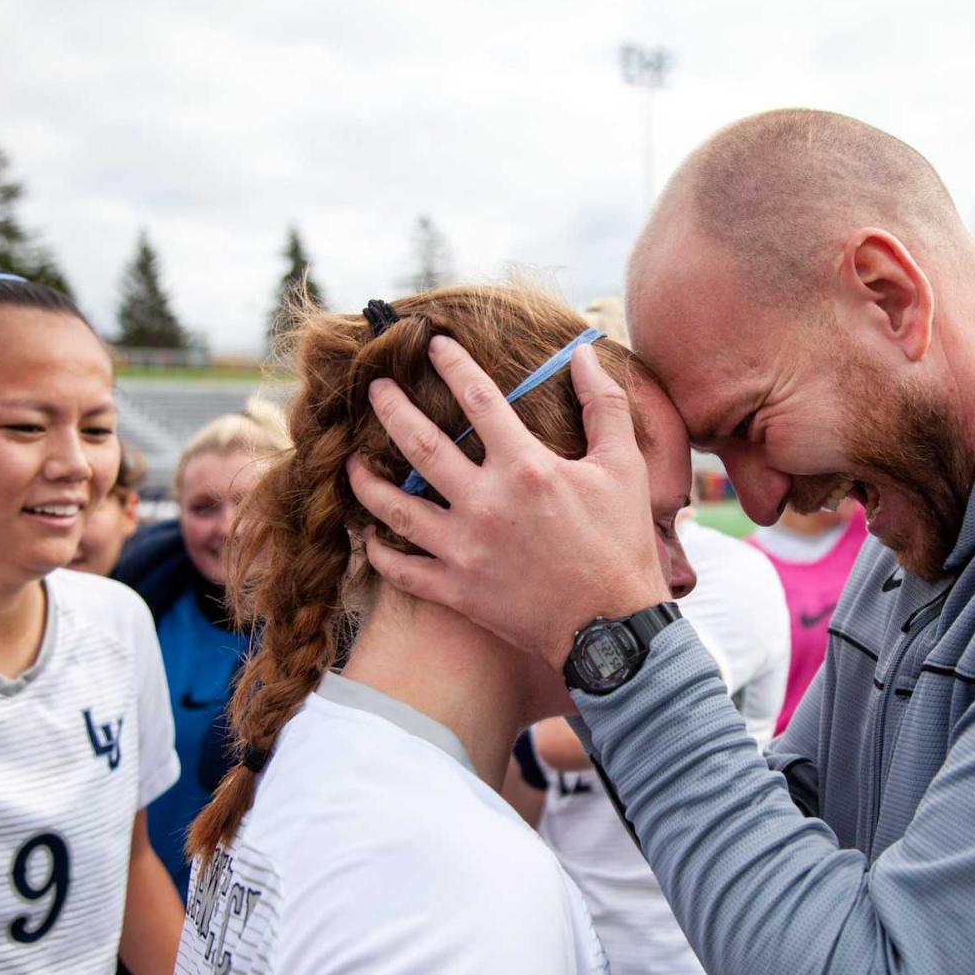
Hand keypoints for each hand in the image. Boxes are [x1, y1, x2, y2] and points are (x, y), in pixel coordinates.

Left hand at [348, 336, 668, 667]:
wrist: (613, 628)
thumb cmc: (620, 544)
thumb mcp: (623, 467)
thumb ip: (604, 405)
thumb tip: (584, 353)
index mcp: (526, 467)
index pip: (478, 399)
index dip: (452, 365)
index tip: (433, 345)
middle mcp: (486, 504)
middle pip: (420, 445)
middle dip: (391, 410)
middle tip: (373, 388)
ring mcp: (465, 549)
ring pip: (394, 507)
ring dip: (365, 481)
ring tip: (351, 461)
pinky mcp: (456, 591)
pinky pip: (400, 568)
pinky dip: (376, 550)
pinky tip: (364, 533)